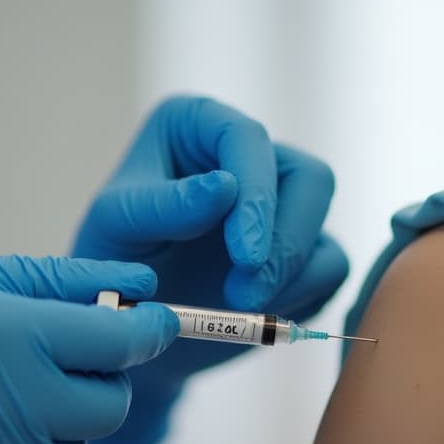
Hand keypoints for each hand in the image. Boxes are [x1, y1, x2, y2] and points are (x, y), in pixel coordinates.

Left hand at [74, 96, 348, 443]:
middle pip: (309, 178)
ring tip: (242, 308)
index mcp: (199, 125)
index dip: (256, 196)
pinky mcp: (302, 248)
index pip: (248, 139)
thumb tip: (225, 186)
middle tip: (247, 295)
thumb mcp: (117, 228)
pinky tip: (258, 314)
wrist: (132, 318)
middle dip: (285, 242)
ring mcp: (281, 201)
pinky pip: (330, 266)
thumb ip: (165, 206)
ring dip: (292, 272)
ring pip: (323, 223)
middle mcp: (249, 155)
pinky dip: (302, 294)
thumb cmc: (113, 260)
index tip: (245, 256)